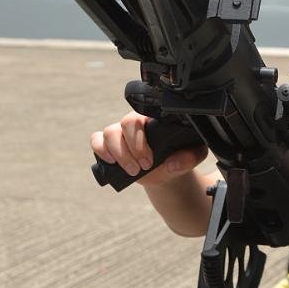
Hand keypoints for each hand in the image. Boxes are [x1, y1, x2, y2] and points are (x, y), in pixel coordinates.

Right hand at [91, 112, 206, 186]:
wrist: (167, 171)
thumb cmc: (178, 157)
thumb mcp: (192, 156)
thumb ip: (190, 157)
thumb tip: (173, 163)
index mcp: (153, 119)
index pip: (141, 116)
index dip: (141, 139)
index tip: (151, 160)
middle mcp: (135, 123)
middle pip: (124, 124)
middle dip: (132, 149)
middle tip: (144, 166)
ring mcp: (120, 133)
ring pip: (108, 132)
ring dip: (118, 153)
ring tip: (132, 170)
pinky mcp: (109, 145)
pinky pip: (96, 140)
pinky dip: (100, 150)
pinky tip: (111, 161)